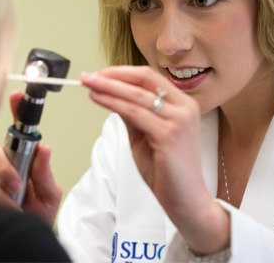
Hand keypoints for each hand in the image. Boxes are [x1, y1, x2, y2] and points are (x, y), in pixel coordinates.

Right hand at [0, 91, 61, 226]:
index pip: (17, 131)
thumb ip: (45, 174)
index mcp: (20, 159)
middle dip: (4, 167)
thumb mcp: (49, 196)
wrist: (23, 239)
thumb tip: (45, 148)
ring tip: (13, 206)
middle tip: (17, 185)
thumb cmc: (36, 215)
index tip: (17, 96)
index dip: (16, 110)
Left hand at [80, 66, 228, 253]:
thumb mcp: (145, 135)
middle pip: (144, 79)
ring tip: (88, 83)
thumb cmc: (167, 171)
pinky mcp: (169, 135)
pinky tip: (97, 98)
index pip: (149, 77)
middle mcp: (185, 107)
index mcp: (182, 104)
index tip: (99, 74)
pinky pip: (134, 113)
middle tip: (88, 76)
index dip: (122, 73)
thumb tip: (111, 94)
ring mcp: (179, 120)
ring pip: (136, 94)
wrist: (186, 201)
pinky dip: (112, 103)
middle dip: (112, 75)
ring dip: (108, 86)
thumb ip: (133, 114)